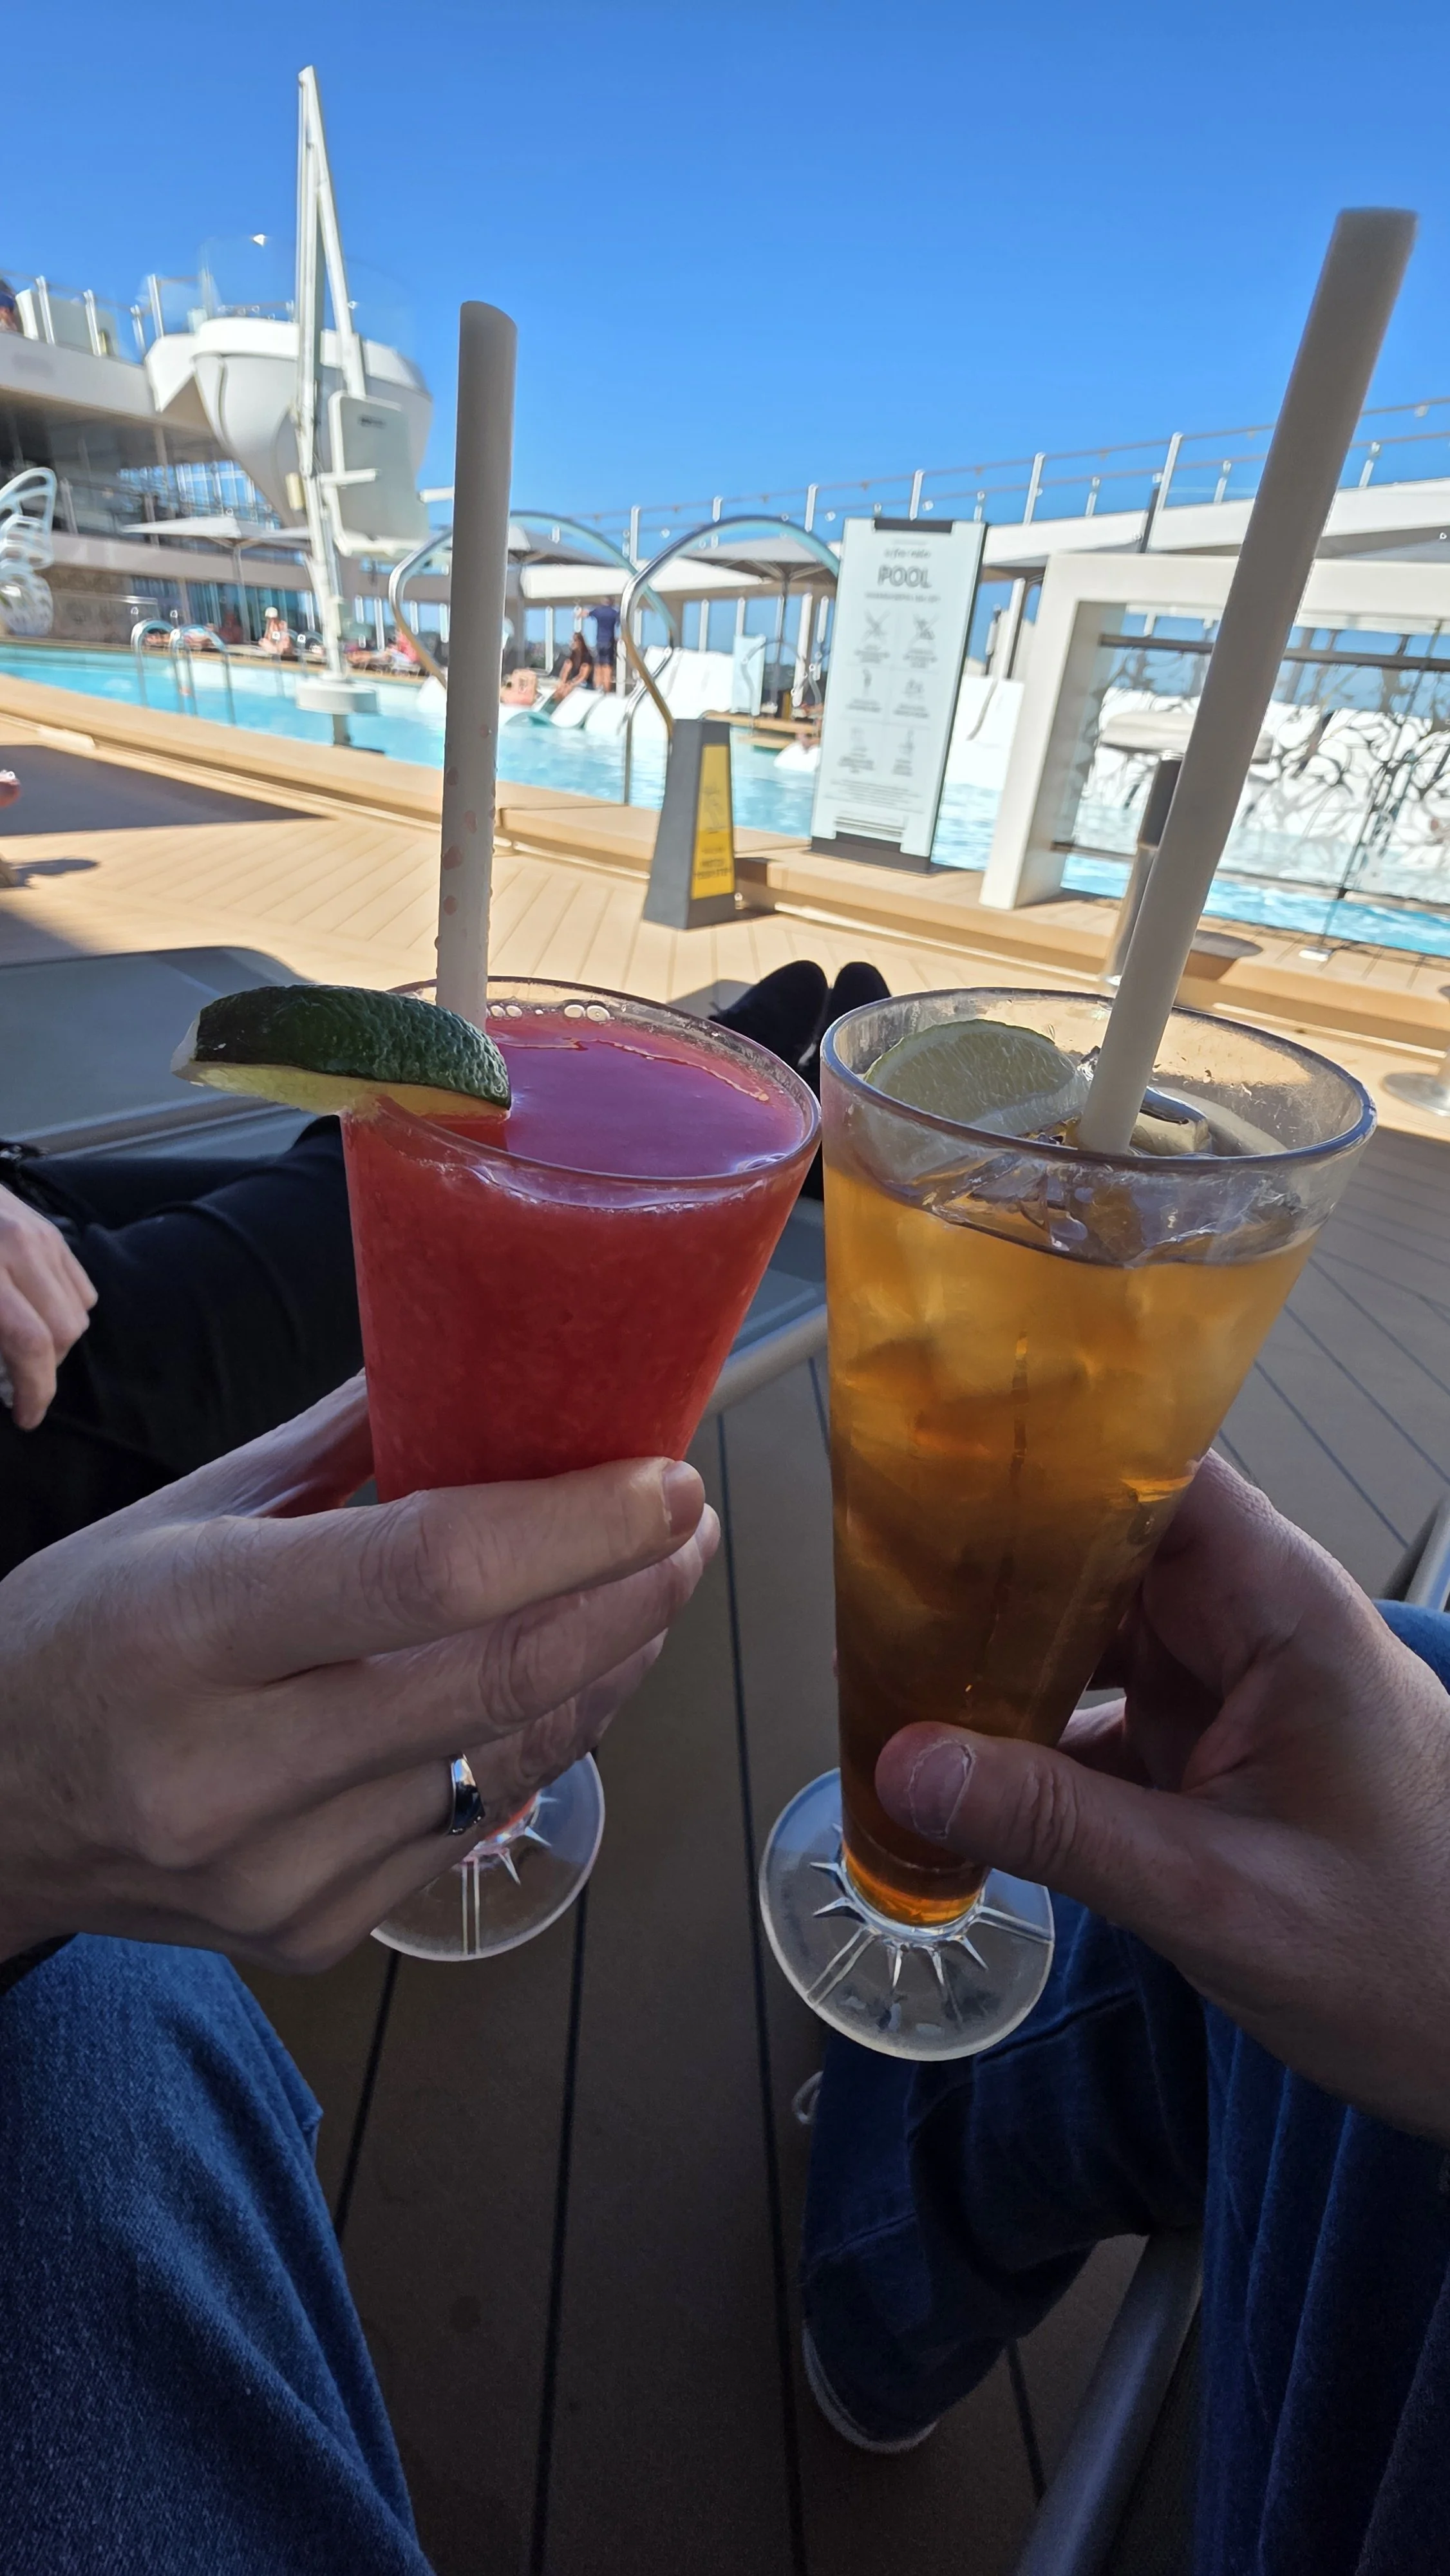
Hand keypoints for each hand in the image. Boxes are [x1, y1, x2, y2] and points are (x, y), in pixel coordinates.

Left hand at [0, 1187, 96, 1428]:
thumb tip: (0, 1380)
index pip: (31, 1342)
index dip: (35, 1391)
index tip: (26, 1419)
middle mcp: (22, 1248)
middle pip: (63, 1331)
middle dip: (43, 1369)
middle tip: (15, 1382)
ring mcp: (42, 1235)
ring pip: (78, 1311)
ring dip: (55, 1341)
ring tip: (23, 1346)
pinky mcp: (51, 1229)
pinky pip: (80, 1286)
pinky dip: (63, 1310)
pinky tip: (34, 1313)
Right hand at [0, 1377, 716, 1970]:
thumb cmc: (74, 1642)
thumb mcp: (179, 1514)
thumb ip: (339, 1446)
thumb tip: (476, 1360)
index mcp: (185, 1628)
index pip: (428, 1574)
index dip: (575, 1526)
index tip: (664, 1478)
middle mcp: (229, 1770)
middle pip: (498, 1681)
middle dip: (630, 1594)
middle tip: (690, 1525)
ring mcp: (276, 1873)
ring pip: (509, 1762)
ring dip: (605, 1668)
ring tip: (648, 1587)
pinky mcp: (311, 1934)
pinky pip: (471, 1826)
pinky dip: (535, 1743)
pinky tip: (560, 1680)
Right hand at [876, 1454, 1449, 2141]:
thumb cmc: (1408, 1960)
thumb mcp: (1215, 1898)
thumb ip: (1058, 1827)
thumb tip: (904, 1765)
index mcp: (1285, 1611)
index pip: (1157, 1478)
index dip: (1050, 1464)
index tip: (934, 1478)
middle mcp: (1258, 1624)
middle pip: (1105, 1546)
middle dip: (996, 1565)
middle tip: (874, 1594)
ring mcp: (1235, 1684)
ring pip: (1095, 1626)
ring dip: (1004, 1653)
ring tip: (893, 1672)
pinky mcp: (1216, 1745)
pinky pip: (1104, 1704)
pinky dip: (1033, 1730)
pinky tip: (958, 1763)